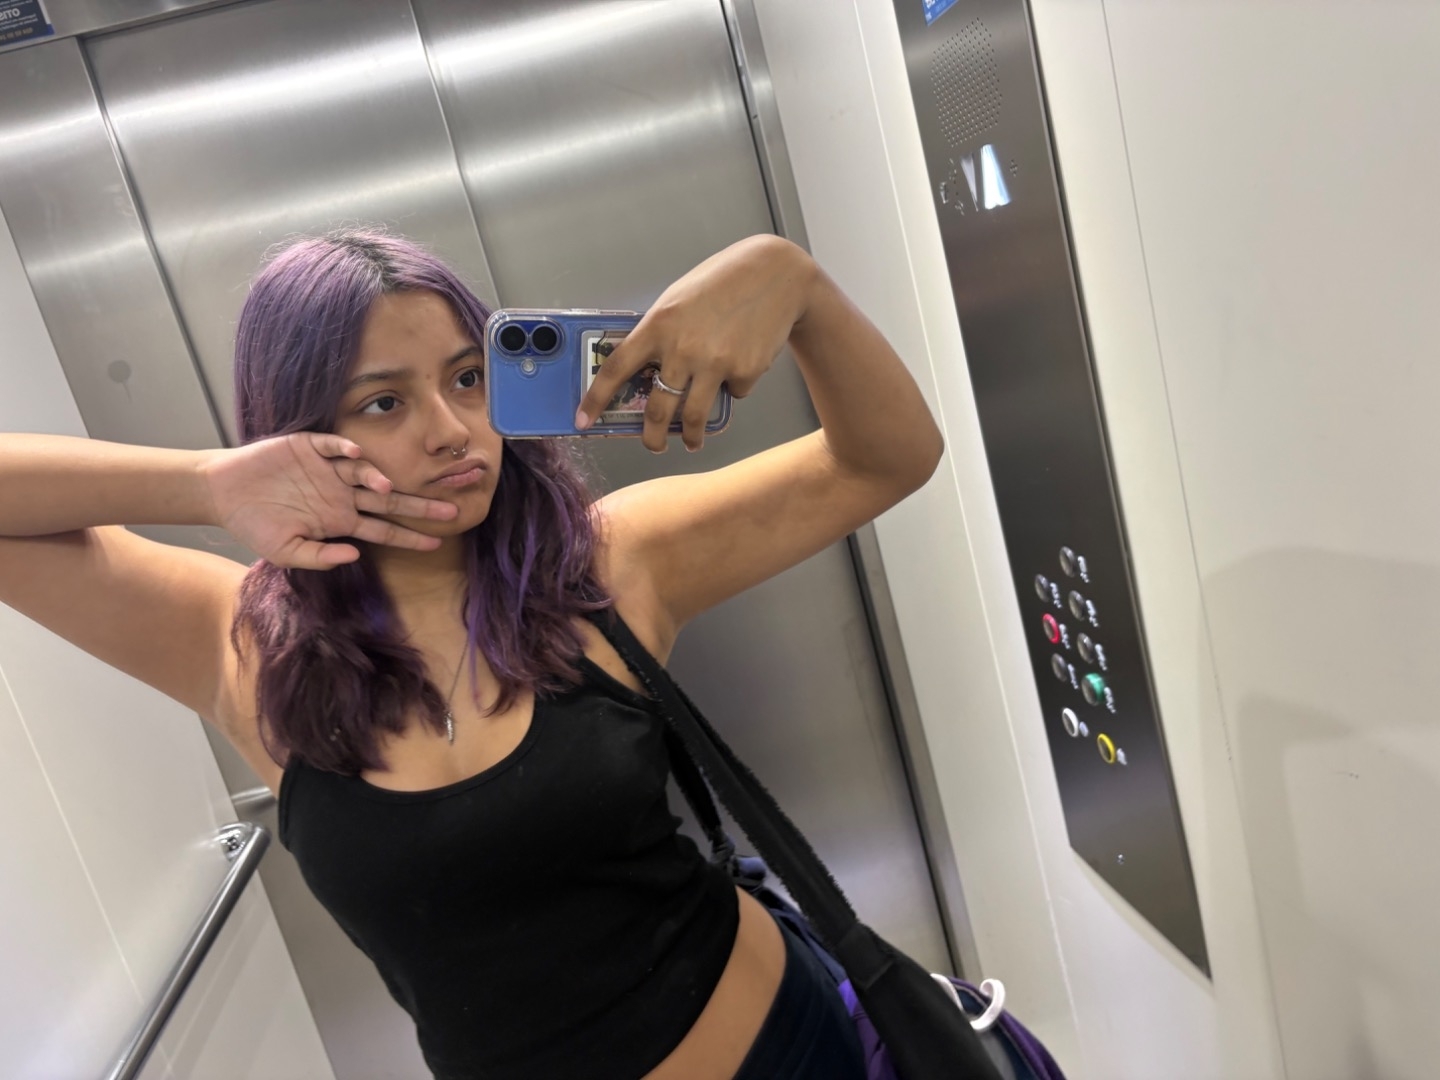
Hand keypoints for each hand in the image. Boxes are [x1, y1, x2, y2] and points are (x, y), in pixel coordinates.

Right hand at [201, 433, 457, 568]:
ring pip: (363, 472)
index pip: (383, 530)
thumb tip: (355, 554)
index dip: (409, 537)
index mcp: (340, 520)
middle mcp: (341, 494)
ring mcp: (328, 470)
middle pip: (388, 501)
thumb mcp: (286, 552)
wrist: (222, 493)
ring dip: (375, 477)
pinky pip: (334, 446)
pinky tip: (354, 455)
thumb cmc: (255, 525)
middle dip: (419, 506)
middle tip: (451, 509)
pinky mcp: (309, 448)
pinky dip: (345, 449)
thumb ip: (320, 556)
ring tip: (383, 486)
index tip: (437, 543)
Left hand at [576, 235, 814, 451]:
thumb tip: (645, 370)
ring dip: (691, 437)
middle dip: (651, 437)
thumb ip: (660, 333)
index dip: (595, 400)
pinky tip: (741, 361)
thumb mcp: (678, 300)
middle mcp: (683, 349)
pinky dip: (733, 387)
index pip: (616, 370)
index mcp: (658, 326)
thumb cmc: (722, 282)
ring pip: (693, 418)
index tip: (582, 421)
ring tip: (692, 441)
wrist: (775, 275)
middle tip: (653, 444)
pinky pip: (732, 394)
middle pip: (656, 410)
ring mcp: (715, 364)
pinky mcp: (744, 372)